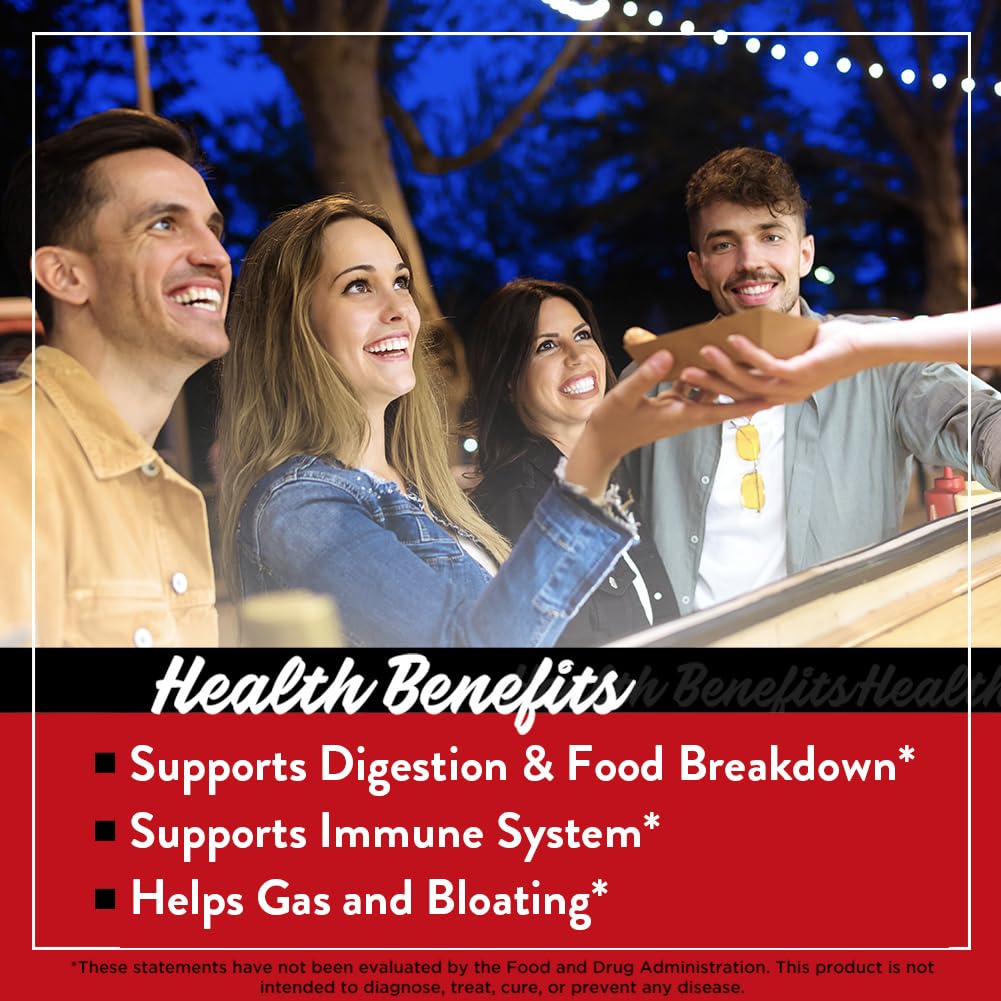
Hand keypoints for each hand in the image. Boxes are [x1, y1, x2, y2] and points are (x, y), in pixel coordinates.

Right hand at [564, 349, 766, 498]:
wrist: (601, 442)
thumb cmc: (612, 423)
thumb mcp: (625, 397)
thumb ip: (646, 376)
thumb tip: (668, 355)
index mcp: (680, 415)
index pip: (721, 409)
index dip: (748, 404)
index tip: (774, 397)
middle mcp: (686, 414)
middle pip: (724, 402)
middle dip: (749, 391)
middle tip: (777, 377)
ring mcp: (679, 410)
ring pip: (711, 393)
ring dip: (728, 379)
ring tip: (750, 362)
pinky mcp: (671, 405)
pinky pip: (694, 389)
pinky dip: (704, 375)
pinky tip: (710, 356)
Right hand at [677, 319, 868, 403]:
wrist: (861, 347)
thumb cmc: (826, 346)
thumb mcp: (789, 349)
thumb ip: (767, 350)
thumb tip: (740, 337)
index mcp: (776, 393)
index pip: (738, 396)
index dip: (713, 390)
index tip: (691, 384)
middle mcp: (781, 396)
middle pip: (736, 392)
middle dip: (709, 381)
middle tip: (684, 371)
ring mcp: (791, 388)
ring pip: (748, 380)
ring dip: (724, 365)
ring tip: (705, 351)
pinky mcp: (801, 375)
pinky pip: (768, 365)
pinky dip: (749, 352)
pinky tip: (734, 339)